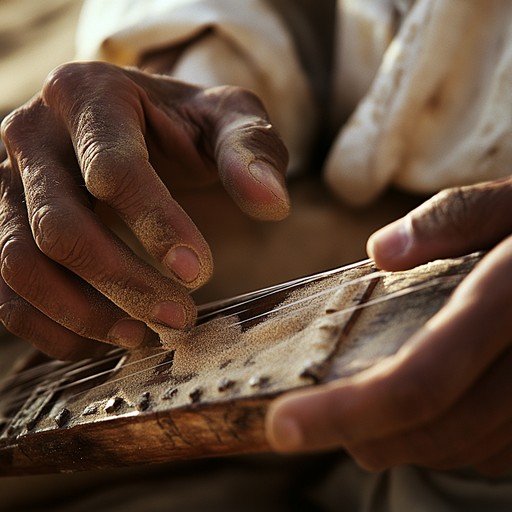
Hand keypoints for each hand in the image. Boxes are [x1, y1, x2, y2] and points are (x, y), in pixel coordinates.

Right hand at [0, 61, 288, 358]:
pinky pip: (5, 290)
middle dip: (123, 283)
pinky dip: (50, 327)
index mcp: (89, 94)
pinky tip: (104, 340)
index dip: (157, 226)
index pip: (114, 169)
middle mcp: (32, 135)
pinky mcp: (1, 226)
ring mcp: (6, 184)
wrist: (139, 129)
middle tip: (178, 319)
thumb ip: (251, 152)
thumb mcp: (228, 120)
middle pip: (60, 226)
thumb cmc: (186, 127)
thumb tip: (272, 204)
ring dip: (83, 315)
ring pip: (22, 265)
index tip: (199, 273)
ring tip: (143, 337)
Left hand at [266, 177, 511, 474]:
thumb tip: (380, 251)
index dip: (344, 413)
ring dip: (406, 439)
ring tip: (372, 409)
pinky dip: (451, 440)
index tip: (284, 427)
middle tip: (322, 417)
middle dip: (365, 435)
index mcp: (509, 304)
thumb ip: (455, 219)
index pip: (417, 381)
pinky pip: (496, 453)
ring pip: (464, 450)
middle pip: (433, 431)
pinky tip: (434, 408)